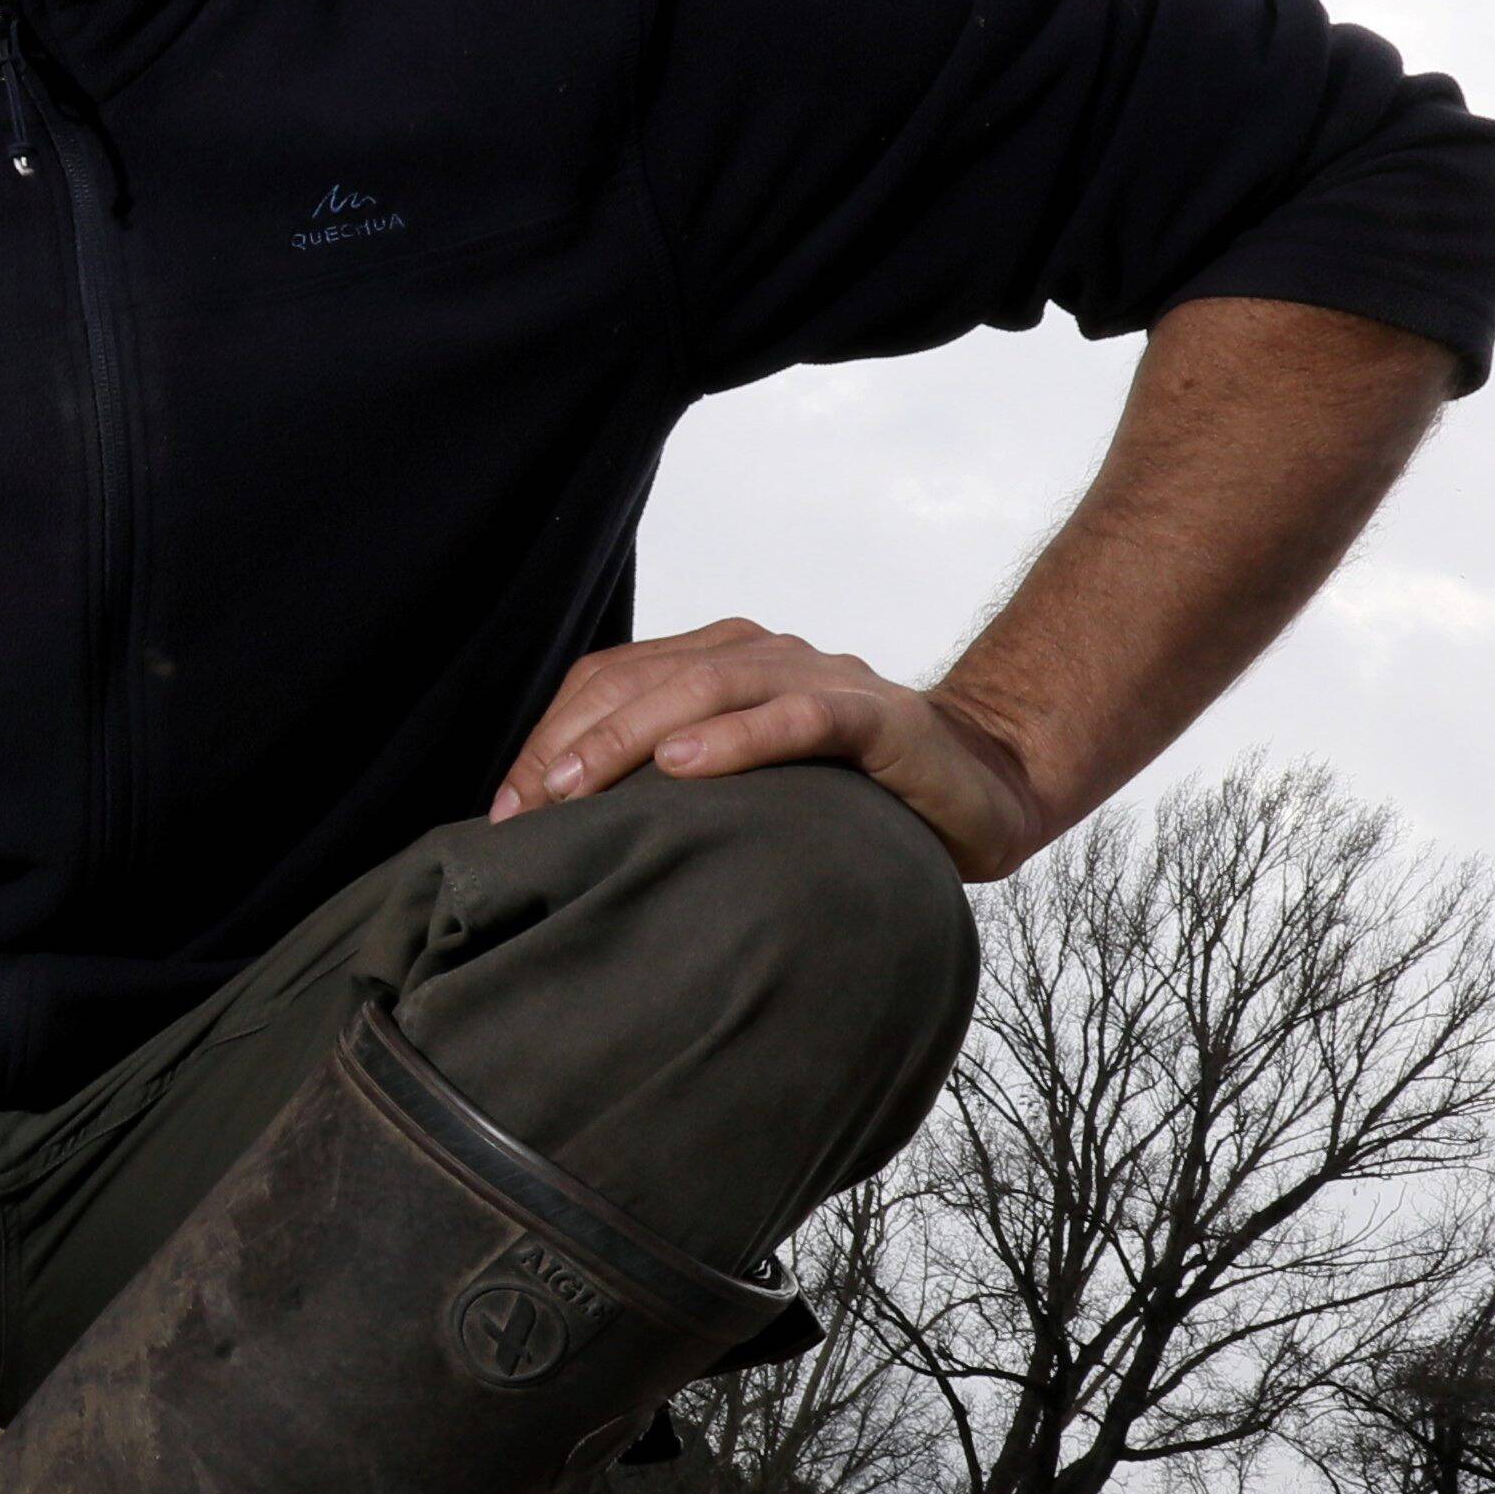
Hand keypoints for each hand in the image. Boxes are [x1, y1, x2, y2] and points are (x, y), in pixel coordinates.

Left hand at [493, 616, 1067, 882]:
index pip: (613, 679)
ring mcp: (821, 678)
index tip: (508, 811)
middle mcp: (764, 655)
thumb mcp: (751, 789)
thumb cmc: (851, 796)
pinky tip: (685, 765)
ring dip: (634, 733)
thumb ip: (678, 788)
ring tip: (579, 785)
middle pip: (646, 677)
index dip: (553, 737)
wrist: (985, 784)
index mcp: (722, 663)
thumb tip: (570, 838)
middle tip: (527, 808)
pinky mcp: (876, 716)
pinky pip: (799, 715)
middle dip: (576, 741)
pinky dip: (738, 737)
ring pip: (711, 684)